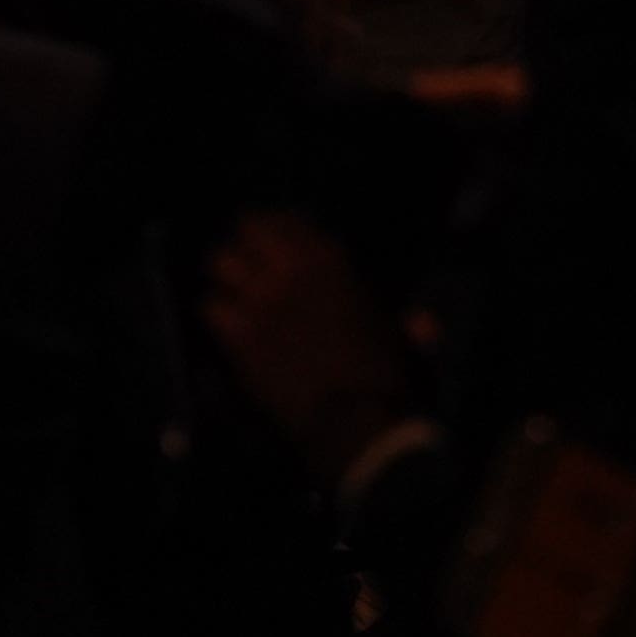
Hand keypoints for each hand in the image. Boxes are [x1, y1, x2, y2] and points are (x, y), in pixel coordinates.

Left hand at [203, 207, 424, 478]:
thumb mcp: (400, 336)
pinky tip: (224, 324)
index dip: (278, 227)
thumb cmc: (385, 372)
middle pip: (248, 227)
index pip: (289, 219)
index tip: (274, 238)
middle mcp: (292, 268)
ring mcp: (262, 299)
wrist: (356, 417)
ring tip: (228, 285)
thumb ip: (409, 322)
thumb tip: (425, 322)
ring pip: (221, 261)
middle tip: (245, 258)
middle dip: (245, 241)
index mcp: (331, 259)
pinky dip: (215, 312)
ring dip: (225, 273)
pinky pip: (210, 307)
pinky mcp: (241, 335)